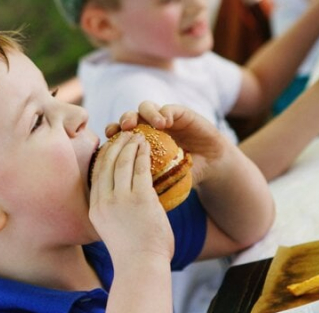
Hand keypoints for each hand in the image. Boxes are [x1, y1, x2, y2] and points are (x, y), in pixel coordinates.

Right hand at [88, 131, 172, 263]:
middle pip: (105, 163)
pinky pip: (140, 168)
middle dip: (114, 145)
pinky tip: (146, 146)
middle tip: (124, 135)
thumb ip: (114, 215)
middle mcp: (104, 201)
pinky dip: (142, 154)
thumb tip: (122, 206)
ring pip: (122, 162)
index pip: (96, 174)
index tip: (111, 146)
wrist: (141, 267)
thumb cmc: (133, 255)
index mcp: (94, 209)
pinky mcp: (140, 198)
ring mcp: (120, 199)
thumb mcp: (112, 231)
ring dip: (129, 145)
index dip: (103, 156)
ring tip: (137, 136)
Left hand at [106, 101, 229, 186]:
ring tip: (142, 124)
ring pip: (145, 108)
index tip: (108, 144)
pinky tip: (164, 123)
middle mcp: (149, 128)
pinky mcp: (180, 113)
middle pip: (128, 118)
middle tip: (122, 129)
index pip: (120, 136)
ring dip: (141, 114)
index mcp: (139, 144)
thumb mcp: (161, 181)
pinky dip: (163, 113)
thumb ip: (143, 183)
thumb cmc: (183, 177)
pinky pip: (167, 108)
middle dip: (122, 121)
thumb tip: (120, 200)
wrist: (210, 167)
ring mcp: (164, 119)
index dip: (112, 138)